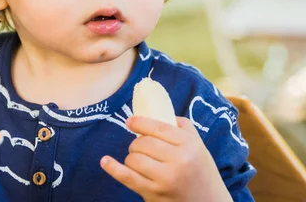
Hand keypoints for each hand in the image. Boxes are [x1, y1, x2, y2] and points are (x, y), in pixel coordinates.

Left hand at [100, 116, 231, 201]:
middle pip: (144, 143)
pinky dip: (113, 168)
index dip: (140, 122)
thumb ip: (181, 126)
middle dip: (137, 143)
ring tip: (140, 160)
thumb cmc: (201, 170)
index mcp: (189, 145)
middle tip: (141, 147)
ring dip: (132, 157)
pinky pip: (128, 177)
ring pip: (134, 158)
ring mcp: (165, 179)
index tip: (130, 121)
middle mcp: (178, 161)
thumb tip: (155, 112)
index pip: (158, 128)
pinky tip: (105, 161)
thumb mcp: (199, 145)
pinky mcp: (154, 194)